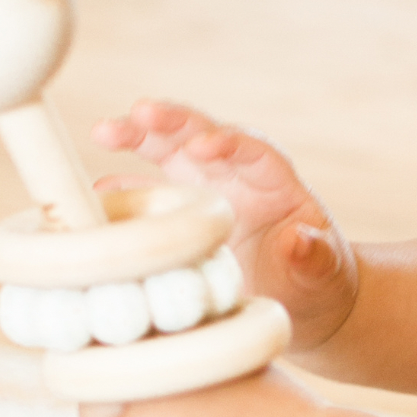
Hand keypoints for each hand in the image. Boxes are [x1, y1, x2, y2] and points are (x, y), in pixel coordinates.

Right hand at [91, 100, 359, 352]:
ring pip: (167, 152)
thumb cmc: (316, 282)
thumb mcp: (323, 274)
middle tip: (139, 113)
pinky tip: (93, 197)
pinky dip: (120, 194)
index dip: (227, 143)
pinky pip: (146, 196)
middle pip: (201, 135)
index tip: (202, 147)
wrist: (298, 302)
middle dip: (172, 122)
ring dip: (136, 138)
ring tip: (104, 132)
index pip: (251, 150)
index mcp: (274, 182)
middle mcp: (234, 175)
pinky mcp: (179, 214)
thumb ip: (315, 256)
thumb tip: (298, 239)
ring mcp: (203, 190)